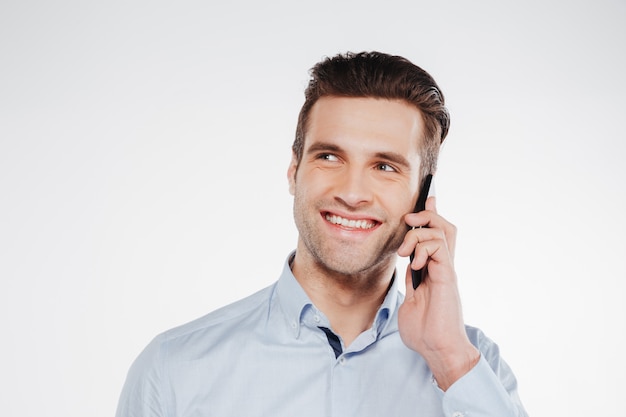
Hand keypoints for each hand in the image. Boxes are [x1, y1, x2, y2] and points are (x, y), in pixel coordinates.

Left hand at [397, 196, 479, 390]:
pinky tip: (413, 264)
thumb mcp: (410, 301)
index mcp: (434, 271)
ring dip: (418, 233)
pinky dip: (423, 248)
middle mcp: (443, 267)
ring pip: (442, 231)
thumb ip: (410, 282)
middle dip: (426, 216)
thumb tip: (407, 267)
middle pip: (444, 227)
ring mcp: (446, 270)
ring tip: (404, 252)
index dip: (430, 216)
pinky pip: (439, 248)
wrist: (437, 350)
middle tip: (408, 221)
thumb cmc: (424, 331)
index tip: (425, 201)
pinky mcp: (447, 276)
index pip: (436, 236)